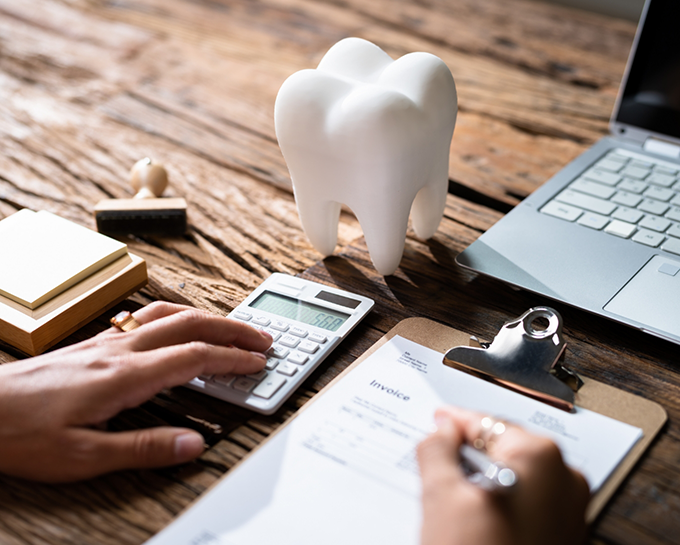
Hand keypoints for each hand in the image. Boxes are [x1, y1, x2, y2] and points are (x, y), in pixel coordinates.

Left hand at [0, 302, 271, 481]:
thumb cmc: (21, 432)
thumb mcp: (83, 456)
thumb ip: (144, 448)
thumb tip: (193, 444)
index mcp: (123, 376)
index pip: (194, 357)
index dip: (232, 359)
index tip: (259, 363)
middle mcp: (119, 349)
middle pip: (191, 323)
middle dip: (232, 329)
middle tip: (261, 338)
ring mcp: (107, 342)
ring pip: (170, 313)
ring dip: (208, 317)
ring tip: (231, 327)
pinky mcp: (95, 344)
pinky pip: (148, 317)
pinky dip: (179, 315)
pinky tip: (179, 323)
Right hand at [417, 406, 589, 544]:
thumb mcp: (441, 497)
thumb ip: (437, 450)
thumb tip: (441, 431)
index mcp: (540, 458)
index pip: (487, 422)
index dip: (455, 421)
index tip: (438, 420)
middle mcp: (565, 480)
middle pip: (503, 449)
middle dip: (468, 453)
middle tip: (436, 458)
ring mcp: (569, 512)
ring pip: (513, 477)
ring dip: (481, 479)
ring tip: (450, 495)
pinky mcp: (563, 537)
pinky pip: (526, 503)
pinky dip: (499, 501)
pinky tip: (472, 519)